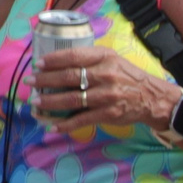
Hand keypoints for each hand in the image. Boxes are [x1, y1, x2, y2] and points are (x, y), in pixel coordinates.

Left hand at [35, 44, 175, 129]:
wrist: (151, 97)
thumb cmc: (126, 76)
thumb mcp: (112, 59)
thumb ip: (89, 59)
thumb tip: (57, 63)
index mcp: (104, 57)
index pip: (74, 56)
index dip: (53, 60)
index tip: (38, 64)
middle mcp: (105, 74)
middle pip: (69, 77)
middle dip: (45, 81)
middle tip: (31, 83)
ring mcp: (107, 95)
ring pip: (72, 99)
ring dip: (50, 102)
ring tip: (36, 104)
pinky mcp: (108, 113)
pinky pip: (82, 120)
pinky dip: (65, 125)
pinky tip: (52, 126)